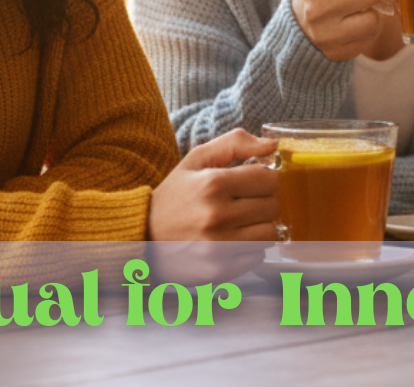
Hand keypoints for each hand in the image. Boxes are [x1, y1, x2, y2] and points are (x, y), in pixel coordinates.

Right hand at [147, 129, 280, 282]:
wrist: (140, 237)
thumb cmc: (174, 197)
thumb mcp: (196, 160)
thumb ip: (235, 143)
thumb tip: (272, 145)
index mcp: (213, 184)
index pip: (270, 179)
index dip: (264, 180)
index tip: (252, 185)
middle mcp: (217, 216)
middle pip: (273, 207)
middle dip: (262, 203)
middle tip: (242, 205)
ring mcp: (218, 246)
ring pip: (271, 233)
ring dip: (259, 228)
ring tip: (238, 224)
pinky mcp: (219, 270)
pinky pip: (258, 257)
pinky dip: (250, 250)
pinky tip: (230, 243)